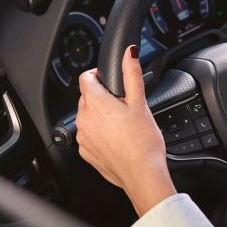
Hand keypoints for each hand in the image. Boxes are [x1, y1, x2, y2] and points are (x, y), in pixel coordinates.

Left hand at [76, 45, 175, 216]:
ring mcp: (83, 137)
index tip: (112, 82)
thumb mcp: (140, 102)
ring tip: (123, 124)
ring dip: (101, 116)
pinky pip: (89, 135)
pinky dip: (100, 133)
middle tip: (125, 106)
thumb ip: (132, 74)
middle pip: (87, 97)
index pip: (86, 77)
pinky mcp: (86, 152)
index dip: (99, 75)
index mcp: (95, 103)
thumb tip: (128, 53)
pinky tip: (118, 139)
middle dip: (103, 97)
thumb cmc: (143, 142)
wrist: (142, 174)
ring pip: (88, 117)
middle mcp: (83, 119)